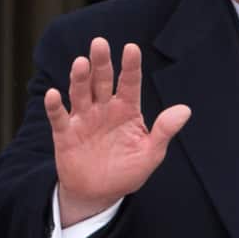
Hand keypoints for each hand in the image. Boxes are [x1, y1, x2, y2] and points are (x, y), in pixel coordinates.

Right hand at [46, 37, 190, 225]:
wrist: (99, 194)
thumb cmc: (127, 171)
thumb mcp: (150, 154)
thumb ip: (164, 131)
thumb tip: (185, 110)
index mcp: (126, 109)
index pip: (129, 82)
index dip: (130, 66)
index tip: (131, 48)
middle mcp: (103, 108)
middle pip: (101, 80)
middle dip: (101, 63)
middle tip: (99, 43)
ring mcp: (83, 119)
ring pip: (80, 93)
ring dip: (79, 78)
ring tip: (80, 63)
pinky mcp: (65, 133)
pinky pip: (59, 117)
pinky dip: (55, 106)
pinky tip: (53, 94)